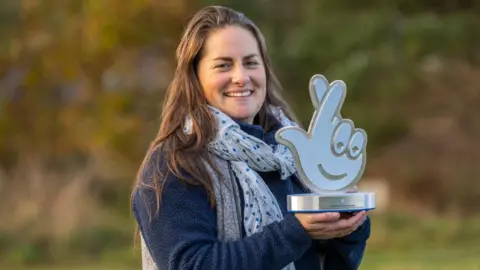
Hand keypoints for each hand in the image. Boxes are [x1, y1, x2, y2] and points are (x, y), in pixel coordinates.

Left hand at [275, 75, 366, 192]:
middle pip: (335, 111)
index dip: (320, 92)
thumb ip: (295, 140)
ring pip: (348, 125)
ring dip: (342, 136)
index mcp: (319, 129)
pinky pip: (359, 137)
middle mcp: (333, 130)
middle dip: (334, 100)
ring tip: (336, 150)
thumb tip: (280, 132)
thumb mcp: (303, 154)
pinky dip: (354, 143)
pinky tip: (348, 153)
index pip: (321, 107)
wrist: (330, 186)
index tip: (318, 78)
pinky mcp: (356, 149)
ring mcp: (346, 139)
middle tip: (337, 90)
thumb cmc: (314, 168)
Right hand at [295, 210, 367, 238]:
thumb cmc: (302, 219)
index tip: (363, 210)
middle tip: (366, 211)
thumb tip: (336, 215)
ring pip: (347, 230)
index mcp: (329, 226)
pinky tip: (350, 222)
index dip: (357, 217)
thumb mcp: (310, 216)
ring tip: (361, 215)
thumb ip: (323, 216)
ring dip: (356, 223)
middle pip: (350, 227)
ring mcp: (331, 233)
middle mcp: (332, 231)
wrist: (295, 229)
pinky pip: (343, 231)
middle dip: (359, 219)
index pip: (348, 223)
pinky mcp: (328, 233)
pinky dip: (349, 226)